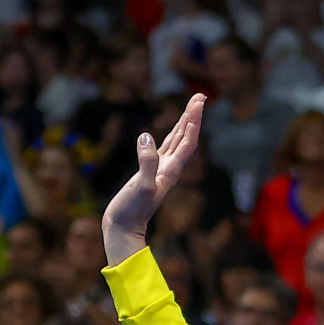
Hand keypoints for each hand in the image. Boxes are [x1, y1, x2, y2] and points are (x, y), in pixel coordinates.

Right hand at [103, 97, 207, 263]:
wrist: (123, 228)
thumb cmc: (131, 210)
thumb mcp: (140, 186)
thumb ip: (146, 163)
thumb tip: (146, 137)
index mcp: (170, 170)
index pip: (188, 141)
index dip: (194, 121)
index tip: (200, 102)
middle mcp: (170, 169)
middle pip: (186, 138)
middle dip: (193, 116)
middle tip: (200, 96)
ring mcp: (160, 171)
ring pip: (176, 142)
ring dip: (184, 124)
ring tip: (191, 107)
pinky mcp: (149, 174)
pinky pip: (164, 150)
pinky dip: (169, 137)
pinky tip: (169, 131)